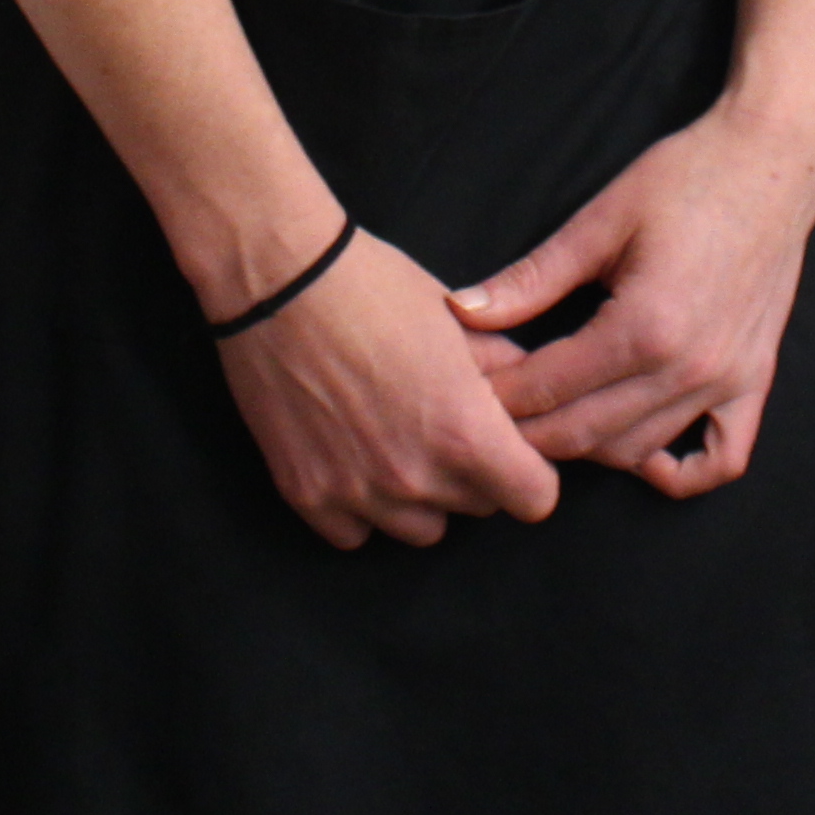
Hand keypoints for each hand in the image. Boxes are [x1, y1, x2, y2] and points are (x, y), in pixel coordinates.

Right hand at [217, 229, 563, 549]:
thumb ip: (502, 368)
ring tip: (399, 442)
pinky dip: (360, 507)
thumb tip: (528, 390)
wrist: (280, 281)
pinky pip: (356, 533)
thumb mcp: (457, 320)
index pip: (535, 498)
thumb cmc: (375, 287)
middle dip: (476, 473)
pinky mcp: (307, 496)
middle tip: (447, 425)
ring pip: (421, 530)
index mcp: (466, 432)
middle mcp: (416, 478)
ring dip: (422, 496)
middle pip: (478, 508)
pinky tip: (353, 459)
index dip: (531, 471)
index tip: (513, 448)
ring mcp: (359, 493)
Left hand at [452, 105, 814, 496]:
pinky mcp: (756, 378)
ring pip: (638, 451)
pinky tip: (647, 459)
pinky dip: (681, 473)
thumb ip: (531, 278)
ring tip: (549, 423)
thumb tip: (461, 310)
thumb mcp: (600, 220)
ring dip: (587, 449)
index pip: (548, 388)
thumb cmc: (687, 177)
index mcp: (643, 326)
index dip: (497, 397)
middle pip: (584, 433)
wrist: (772, 160)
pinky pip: (723, 458)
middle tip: (489, 420)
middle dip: (526, 434)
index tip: (463, 393)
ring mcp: (727, 380)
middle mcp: (687, 367)